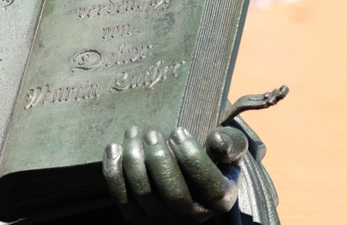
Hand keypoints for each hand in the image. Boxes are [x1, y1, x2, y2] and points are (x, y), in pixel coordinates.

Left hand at [102, 125, 247, 222]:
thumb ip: (231, 142)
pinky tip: (115, 147)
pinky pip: (122, 198)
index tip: (178, 131)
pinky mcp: (138, 218)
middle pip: (174, 194)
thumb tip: (216, 139)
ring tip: (133, 132)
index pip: (209, 186)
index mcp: (220, 199)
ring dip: (134, 160)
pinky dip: (113, 172)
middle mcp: (193, 215)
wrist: (192, 178)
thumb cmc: (213, 157)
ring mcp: (163, 219)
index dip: (192, 158)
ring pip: (145, 194)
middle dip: (159, 160)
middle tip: (152, 133)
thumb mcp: (232, 148)